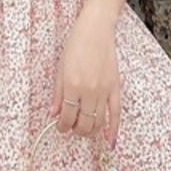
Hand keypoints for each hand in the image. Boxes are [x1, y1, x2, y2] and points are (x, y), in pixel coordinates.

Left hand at [49, 11, 120, 145]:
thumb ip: (58, 93)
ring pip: (99, 121)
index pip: (67, 116)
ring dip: (91, 131)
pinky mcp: (115, 87)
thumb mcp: (60, 68)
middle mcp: (88, 90)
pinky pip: (116, 113)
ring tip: (85, 130)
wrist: (96, 29)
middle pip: (84, 122)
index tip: (60, 127)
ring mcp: (104, 90)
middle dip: (76, 130)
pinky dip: (113, 129)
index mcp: (72, 85)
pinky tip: (110, 142)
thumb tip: (54, 114)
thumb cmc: (76, 44)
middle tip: (72, 129)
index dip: (63, 126)